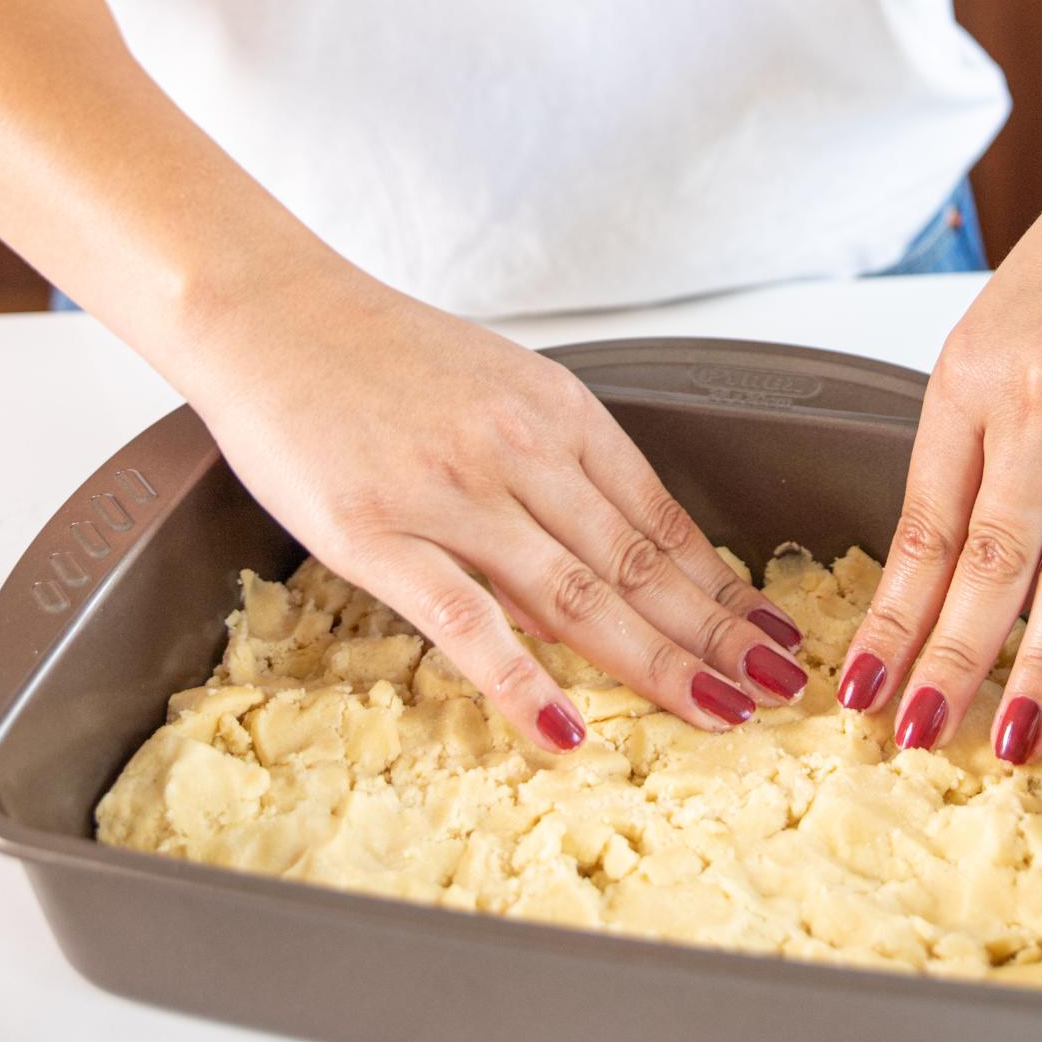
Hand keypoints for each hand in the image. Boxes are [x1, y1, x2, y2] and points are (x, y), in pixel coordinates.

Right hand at [178, 251, 809, 752]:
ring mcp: (449, 493)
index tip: (770, 635)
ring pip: (576, 594)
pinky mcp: (377, 535)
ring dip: (654, 662)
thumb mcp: (492, 382)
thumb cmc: (374, 350)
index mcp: (556, 410)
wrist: (268, 311)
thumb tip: (610, 547)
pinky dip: (522, 681)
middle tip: (773, 693)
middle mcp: (518, 449)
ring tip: (714, 713)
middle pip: (637, 563)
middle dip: (716, 636)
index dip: (724, 586)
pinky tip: (566, 730)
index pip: (660, 517)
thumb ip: (551, 458)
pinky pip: (466, 620)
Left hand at [837, 39, 1041, 763]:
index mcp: (970, 375)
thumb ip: (979, 437)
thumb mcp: (999, 332)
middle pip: (987, 560)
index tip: (861, 683)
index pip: (923, 523)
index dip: (893, 615)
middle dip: (947, 661)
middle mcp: (1039, 399)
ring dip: (1036, 667)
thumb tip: (949, 553)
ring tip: (1008, 740)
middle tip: (915, 738)